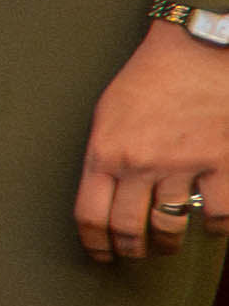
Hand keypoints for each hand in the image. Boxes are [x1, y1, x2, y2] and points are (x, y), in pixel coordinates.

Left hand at [79, 26, 228, 265]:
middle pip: (128, 228)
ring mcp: (183, 166)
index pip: (90, 215)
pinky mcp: (222, 163)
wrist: (197, 51)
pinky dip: (214, 226)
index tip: (101, 254)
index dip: (95, 243)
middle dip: (131, 248)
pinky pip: (218, 215)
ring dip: (168, 242)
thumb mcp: (108, 113)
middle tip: (136, 252)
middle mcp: (141, 164)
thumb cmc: (150, 78)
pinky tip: (209, 225)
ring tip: (167, 243)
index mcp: (106, 152)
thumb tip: (104, 192)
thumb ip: (105, 154)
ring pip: (170, 226)